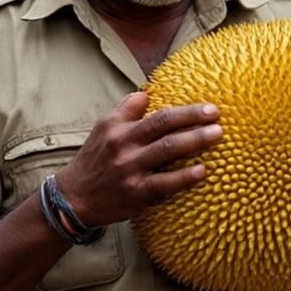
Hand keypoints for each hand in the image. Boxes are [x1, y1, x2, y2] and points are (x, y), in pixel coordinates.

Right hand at [54, 92, 221, 226]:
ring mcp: (130, 170)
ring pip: (166, 150)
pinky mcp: (135, 194)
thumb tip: (147, 92)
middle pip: (163, 125)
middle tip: (218, 116)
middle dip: (193, 119)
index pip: (156, 112)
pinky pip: (164, 184)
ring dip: (194, 141)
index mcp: (118, 127)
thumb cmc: (94, 160)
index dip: (185, 109)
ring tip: (217, 135)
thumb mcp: (103, 129)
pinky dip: (183, 177)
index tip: (209, 107)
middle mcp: (124, 145)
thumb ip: (126, 111)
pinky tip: (202, 171)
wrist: (73, 198)